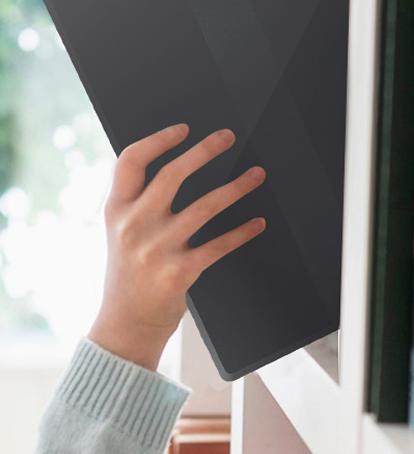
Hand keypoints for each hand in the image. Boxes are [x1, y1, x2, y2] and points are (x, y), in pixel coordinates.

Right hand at [88, 124, 265, 370]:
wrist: (126, 324)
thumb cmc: (129, 274)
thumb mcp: (119, 233)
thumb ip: (137, 202)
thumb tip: (172, 164)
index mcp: (115, 210)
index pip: (131, 162)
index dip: (158, 141)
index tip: (183, 129)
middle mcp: (133, 226)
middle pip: (172, 176)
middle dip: (203, 152)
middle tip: (228, 137)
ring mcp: (157, 249)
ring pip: (204, 207)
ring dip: (236, 188)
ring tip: (257, 174)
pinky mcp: (180, 271)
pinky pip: (219, 245)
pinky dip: (242, 232)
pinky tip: (258, 223)